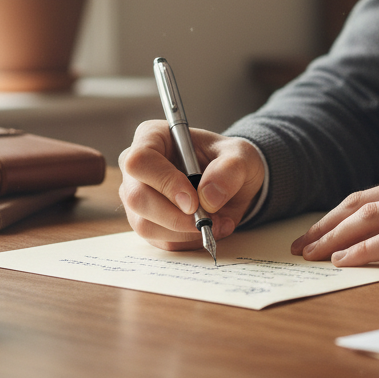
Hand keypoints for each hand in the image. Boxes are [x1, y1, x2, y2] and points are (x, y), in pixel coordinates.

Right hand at [118, 120, 264, 250]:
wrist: (232, 184)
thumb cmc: (230, 161)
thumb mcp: (242, 157)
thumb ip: (230, 169)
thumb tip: (208, 197)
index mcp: (153, 137)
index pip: (140, 161)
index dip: (164, 183)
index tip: (193, 201)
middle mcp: (138, 168)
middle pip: (137, 197)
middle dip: (175, 216)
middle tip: (208, 219)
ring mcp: (138, 197)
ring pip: (145, 225)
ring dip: (184, 231)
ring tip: (217, 221)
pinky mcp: (147, 222)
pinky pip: (158, 240)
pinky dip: (186, 240)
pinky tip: (208, 227)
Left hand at [290, 165, 378, 266]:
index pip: (365, 196)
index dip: (334, 216)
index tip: (311, 234)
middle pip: (359, 204)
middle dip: (325, 227)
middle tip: (299, 247)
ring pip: (370, 217)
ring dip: (336, 237)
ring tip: (313, 255)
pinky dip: (366, 248)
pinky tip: (347, 260)